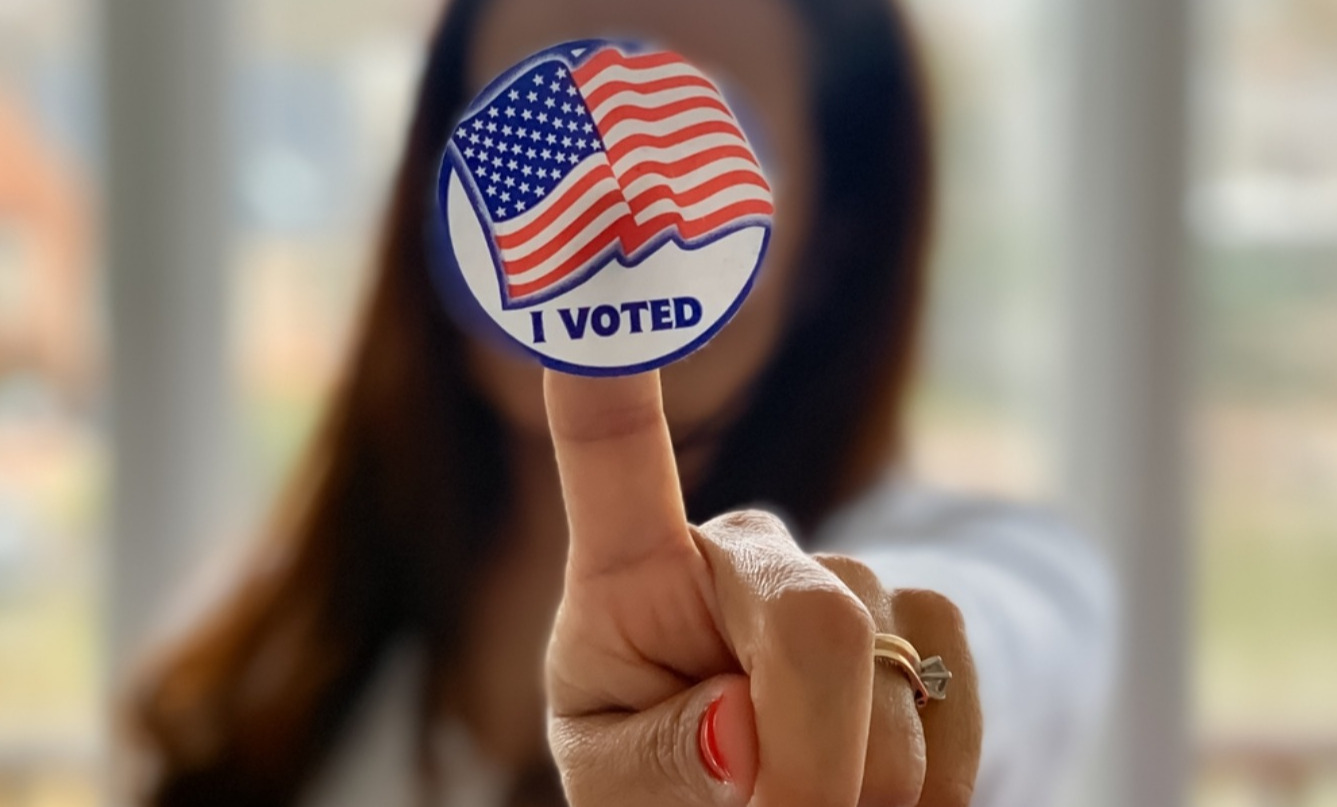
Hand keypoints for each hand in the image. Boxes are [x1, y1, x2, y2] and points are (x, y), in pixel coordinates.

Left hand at [543, 370, 980, 805]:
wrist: (791, 800)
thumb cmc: (678, 783)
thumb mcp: (628, 790)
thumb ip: (662, 765)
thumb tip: (746, 732)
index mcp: (633, 576)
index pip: (609, 451)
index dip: (603, 361)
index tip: (598, 219)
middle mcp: (742, 550)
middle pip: (811, 611)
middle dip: (808, 751)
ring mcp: (846, 577)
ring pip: (891, 665)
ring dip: (858, 779)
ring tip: (813, 795)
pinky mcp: (936, 619)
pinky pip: (958, 688)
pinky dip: (923, 774)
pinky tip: (880, 775)